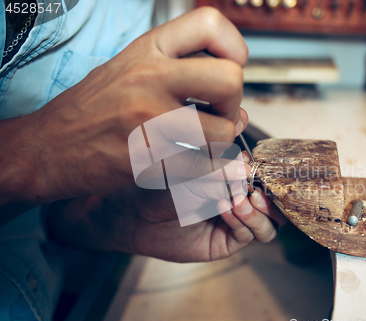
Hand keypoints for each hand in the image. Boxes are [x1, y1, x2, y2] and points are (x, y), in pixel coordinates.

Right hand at [0, 7, 247, 223]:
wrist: (48, 147)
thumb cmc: (94, 108)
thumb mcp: (132, 68)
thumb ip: (181, 70)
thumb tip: (235, 98)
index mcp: (147, 49)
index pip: (210, 24)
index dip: (233, 48)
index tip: (229, 68)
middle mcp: (149, 77)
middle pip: (230, 79)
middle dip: (233, 102)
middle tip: (218, 114)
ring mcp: (148, 119)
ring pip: (222, 130)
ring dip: (220, 142)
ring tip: (202, 143)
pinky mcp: (148, 159)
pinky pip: (203, 165)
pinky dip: (206, 169)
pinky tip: (192, 163)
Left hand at [48, 154, 288, 261]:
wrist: (137, 212)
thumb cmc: (162, 181)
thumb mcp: (194, 161)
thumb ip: (220, 150)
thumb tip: (245, 129)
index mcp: (237, 175)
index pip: (267, 174)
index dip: (268, 170)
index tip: (257, 161)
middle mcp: (241, 196)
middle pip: (275, 199)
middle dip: (271, 192)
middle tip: (257, 184)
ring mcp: (237, 219)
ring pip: (270, 221)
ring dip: (260, 210)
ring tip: (242, 199)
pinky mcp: (228, 240)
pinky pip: (250, 234)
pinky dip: (245, 221)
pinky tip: (227, 207)